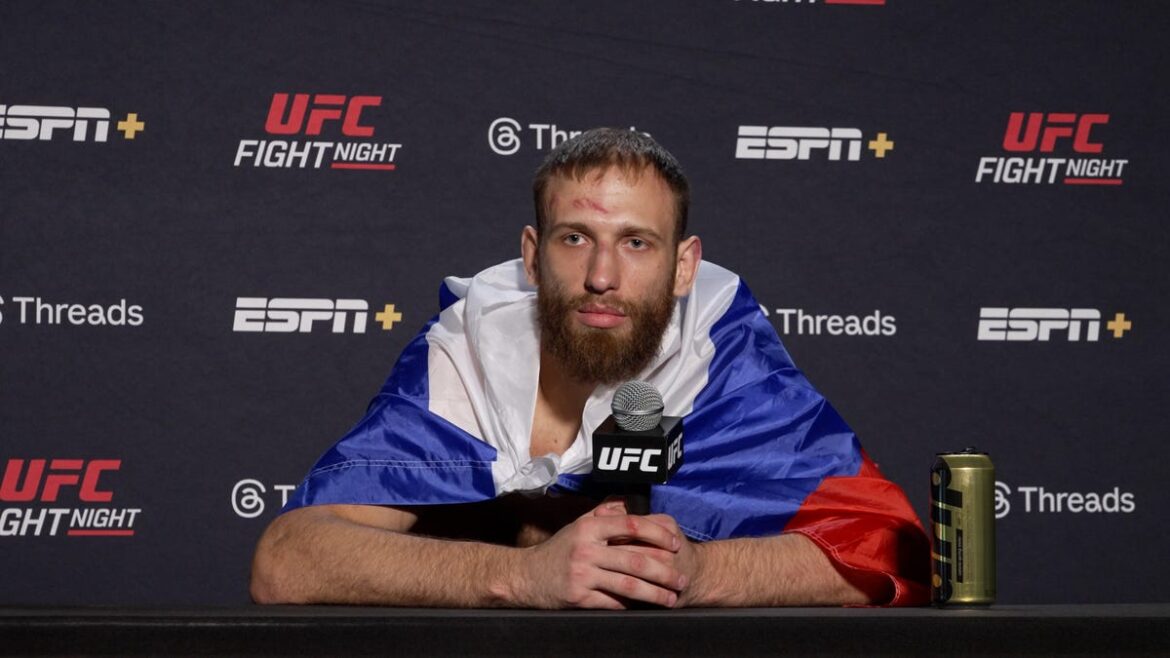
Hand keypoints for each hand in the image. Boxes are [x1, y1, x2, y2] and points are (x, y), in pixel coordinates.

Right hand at [515, 500, 687, 608]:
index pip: (631, 525)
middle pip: (635, 559)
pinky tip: (645, 608)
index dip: (657, 534)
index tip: (675, 544)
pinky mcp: (578, 597)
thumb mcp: (578, 525)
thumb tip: (630, 502)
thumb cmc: (559, 550)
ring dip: (655, 594)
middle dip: (664, 571)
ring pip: (628, 585)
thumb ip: (604, 513)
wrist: (526, 576)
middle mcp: (586, 549)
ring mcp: (582, 575)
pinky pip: (612, 603)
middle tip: (682, 578)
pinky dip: (631, 606)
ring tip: (671, 598)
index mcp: (589, 528)